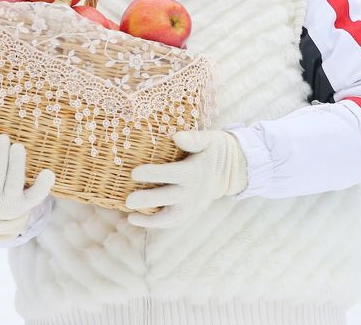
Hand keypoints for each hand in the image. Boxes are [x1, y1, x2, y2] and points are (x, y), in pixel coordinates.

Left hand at [124, 130, 246, 227]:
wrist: (232, 170)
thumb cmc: (214, 149)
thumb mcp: (208, 140)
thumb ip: (193, 139)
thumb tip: (176, 136)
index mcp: (194, 172)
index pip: (172, 174)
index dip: (153, 174)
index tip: (134, 173)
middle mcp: (193, 191)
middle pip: (169, 198)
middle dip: (148, 200)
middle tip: (128, 200)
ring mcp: (193, 204)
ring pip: (172, 217)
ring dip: (151, 220)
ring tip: (131, 218)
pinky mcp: (191, 211)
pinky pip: (174, 221)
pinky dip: (157, 223)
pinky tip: (138, 219)